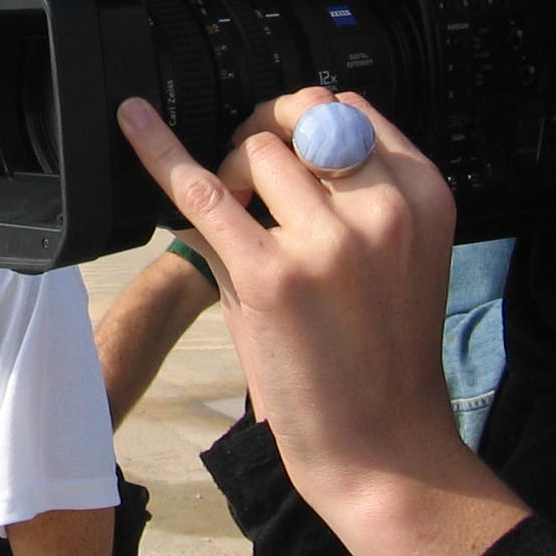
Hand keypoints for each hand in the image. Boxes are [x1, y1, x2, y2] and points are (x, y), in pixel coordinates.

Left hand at [114, 88, 464, 505]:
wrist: (383, 447)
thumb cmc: (378, 354)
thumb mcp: (391, 256)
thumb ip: (345, 196)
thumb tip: (269, 139)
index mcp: (423, 195)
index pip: (349, 109)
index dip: (306, 123)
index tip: (285, 148)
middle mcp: (383, 209)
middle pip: (300, 119)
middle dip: (267, 135)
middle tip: (250, 180)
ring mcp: (327, 242)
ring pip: (254, 150)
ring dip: (233, 173)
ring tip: (238, 226)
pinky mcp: (270, 276)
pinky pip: (200, 190)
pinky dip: (160, 150)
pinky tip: (133, 121)